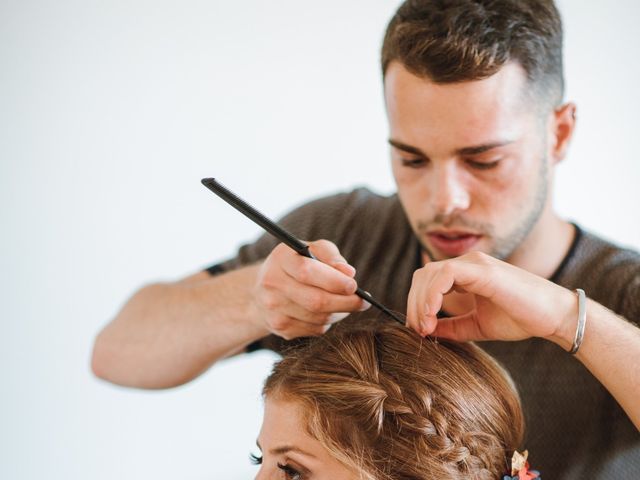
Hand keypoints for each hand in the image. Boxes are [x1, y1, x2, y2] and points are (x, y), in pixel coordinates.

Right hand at [251, 239, 369, 339]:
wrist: (265, 289)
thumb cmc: (298, 264)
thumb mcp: (312, 250)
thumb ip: (331, 256)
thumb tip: (349, 273)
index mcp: (281, 259)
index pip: (307, 272)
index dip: (334, 281)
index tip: (354, 285)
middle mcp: (272, 284)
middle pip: (315, 301)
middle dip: (345, 303)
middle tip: (363, 302)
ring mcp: (273, 309)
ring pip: (318, 318)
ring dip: (339, 312)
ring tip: (346, 303)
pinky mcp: (280, 327)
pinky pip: (314, 329)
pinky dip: (328, 322)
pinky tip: (328, 311)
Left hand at [406, 252, 577, 348]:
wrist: (554, 318)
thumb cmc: (521, 319)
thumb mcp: (476, 325)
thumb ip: (451, 326)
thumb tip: (426, 330)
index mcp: (466, 273)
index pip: (427, 279)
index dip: (417, 303)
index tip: (419, 329)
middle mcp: (468, 263)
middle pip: (423, 275)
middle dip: (414, 303)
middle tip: (418, 330)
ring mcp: (475, 263)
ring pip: (430, 272)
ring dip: (421, 301)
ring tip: (424, 326)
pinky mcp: (483, 270)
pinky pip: (445, 274)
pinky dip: (433, 294)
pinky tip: (433, 314)